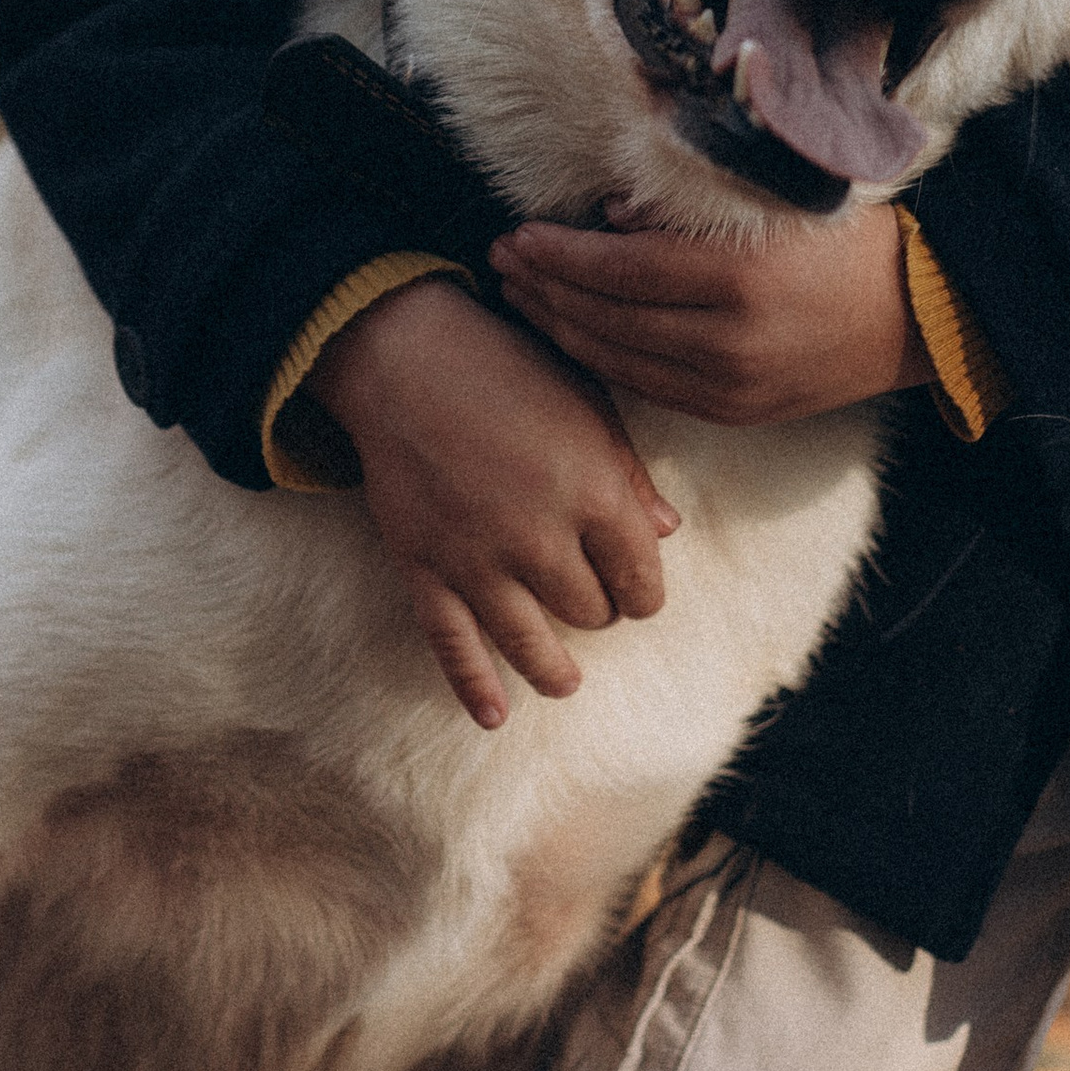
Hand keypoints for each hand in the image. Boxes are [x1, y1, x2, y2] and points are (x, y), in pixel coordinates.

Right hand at [313, 279, 679, 730]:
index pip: (641, 578)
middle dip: (598, 610)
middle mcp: (540, 537)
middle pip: (590, 613)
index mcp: (594, 492)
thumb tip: (666, 532)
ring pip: (532, 645)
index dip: (645, 590)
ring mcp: (479, 560)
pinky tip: (494, 716)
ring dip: (554, 669)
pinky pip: (453, 645)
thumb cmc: (508, 366)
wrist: (404, 354)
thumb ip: (628, 473)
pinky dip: (474, 686)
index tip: (637, 589)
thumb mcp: (588, 404)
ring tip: (566, 680)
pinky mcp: (426, 568)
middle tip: (592, 599)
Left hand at [491, 201, 931, 423]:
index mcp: (740, 278)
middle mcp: (730, 341)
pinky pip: (650, 388)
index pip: (621, 268)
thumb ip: (690, 207)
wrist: (916, 313)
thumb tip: (610, 213)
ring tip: (520, 295)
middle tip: (501, 260)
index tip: (519, 232)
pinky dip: (603, 360)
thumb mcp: (775, 203)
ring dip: (561, 326)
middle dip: (546, 288)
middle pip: (609, 318)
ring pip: (620, 360)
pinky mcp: (737, 413)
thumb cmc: (847, 237)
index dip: (561, 253)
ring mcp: (732, 386)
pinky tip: (572, 334)